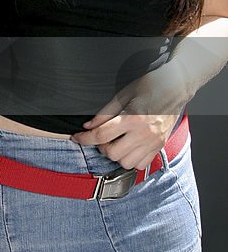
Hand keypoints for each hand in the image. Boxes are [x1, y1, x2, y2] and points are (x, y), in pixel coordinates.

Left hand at [71, 70, 185, 169]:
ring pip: (126, 162)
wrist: (175, 87)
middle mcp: (144, 133)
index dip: (84, 138)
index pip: (101, 135)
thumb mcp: (123, 94)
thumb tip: (88, 126)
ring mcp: (153, 142)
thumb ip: (105, 113)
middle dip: (101, 146)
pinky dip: (130, 160)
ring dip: (115, 155)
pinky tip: (128, 147)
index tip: (76, 138)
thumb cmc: (149, 86)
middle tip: (101, 136)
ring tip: (115, 141)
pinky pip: (140, 164)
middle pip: (112, 152)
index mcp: (132, 118)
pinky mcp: (159, 146)